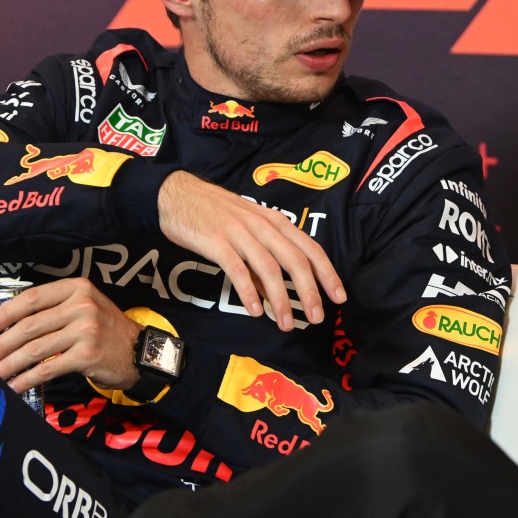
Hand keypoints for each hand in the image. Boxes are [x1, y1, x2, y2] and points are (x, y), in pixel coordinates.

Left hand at [0, 277, 142, 392]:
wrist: (139, 352)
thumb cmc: (107, 331)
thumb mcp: (86, 307)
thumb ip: (55, 309)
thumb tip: (10, 325)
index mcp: (77, 288)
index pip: (32, 298)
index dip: (6, 313)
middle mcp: (82, 306)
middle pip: (29, 326)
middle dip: (1, 344)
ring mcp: (85, 331)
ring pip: (34, 349)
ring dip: (8, 364)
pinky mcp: (86, 356)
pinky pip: (47, 368)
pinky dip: (26, 379)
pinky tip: (14, 386)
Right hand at [156, 170, 345, 328]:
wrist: (178, 194)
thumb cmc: (215, 214)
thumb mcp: (248, 231)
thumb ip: (262, 261)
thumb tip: (276, 294)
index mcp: (275, 222)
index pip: (310, 248)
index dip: (327, 273)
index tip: (339, 297)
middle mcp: (262, 225)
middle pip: (295, 260)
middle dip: (310, 291)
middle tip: (317, 318)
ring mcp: (239, 233)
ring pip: (269, 268)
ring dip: (281, 299)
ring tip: (285, 323)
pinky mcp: (216, 242)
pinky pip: (237, 269)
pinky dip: (248, 291)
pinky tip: (255, 310)